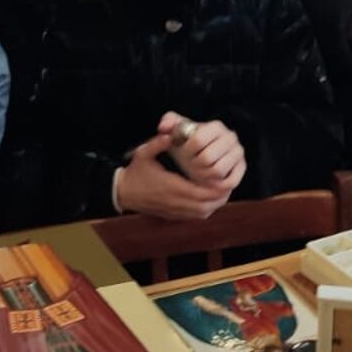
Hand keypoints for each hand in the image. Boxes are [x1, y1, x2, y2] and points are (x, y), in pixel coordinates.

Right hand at [116, 133, 233, 221]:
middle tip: (229, 185)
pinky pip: (193, 217)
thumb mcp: (143, 154)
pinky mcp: (172, 215)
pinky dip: (205, 210)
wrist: (123, 192)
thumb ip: (157, 143)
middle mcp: (173, 201)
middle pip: (204, 205)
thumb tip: (169, 134)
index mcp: (169, 186)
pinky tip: (211, 202)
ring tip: (223, 193)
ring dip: (214, 205)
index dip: (214, 188)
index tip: (224, 179)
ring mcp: (173, 211)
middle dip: (218, 197)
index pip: (198, 192)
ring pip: (200, 213)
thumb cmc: (135, 172)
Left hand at [157, 112, 245, 191]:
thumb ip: (168, 123)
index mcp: (216, 126)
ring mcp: (238, 152)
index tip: (183, 153)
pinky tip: (208, 181)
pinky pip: (230, 182)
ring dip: (204, 175)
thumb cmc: (187, 141)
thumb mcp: (177, 130)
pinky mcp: (242, 167)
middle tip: (190, 165)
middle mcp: (230, 137)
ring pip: (218, 171)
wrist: (204, 151)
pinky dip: (216, 185)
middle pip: (207, 158)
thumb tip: (163, 127)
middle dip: (194, 165)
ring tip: (198, 172)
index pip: (198, 140)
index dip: (186, 151)